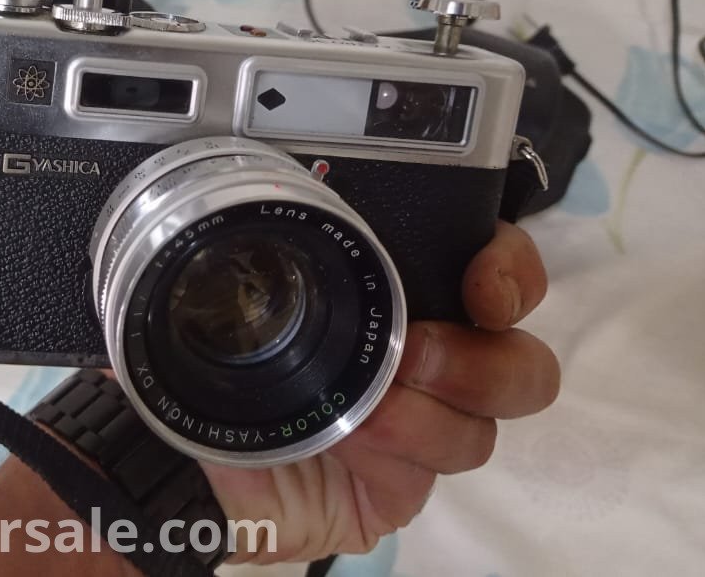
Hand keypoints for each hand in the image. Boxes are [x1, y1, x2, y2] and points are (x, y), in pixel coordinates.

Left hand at [203, 221, 559, 563]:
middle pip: (520, 358)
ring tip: (371, 406)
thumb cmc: (216, 370)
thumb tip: (211, 217)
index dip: (509, 268)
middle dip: (485, 357)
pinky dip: (398, 450)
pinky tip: (353, 439)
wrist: (183, 467)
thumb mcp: (223, 306)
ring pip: (484, 423)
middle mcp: (424, 361)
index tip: (484, 281)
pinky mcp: (401, 488)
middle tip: (418, 350)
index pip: (491, 269)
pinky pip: (431, 473)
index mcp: (398, 298)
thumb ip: (240, 259)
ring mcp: (418, 429)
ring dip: (432, 410)